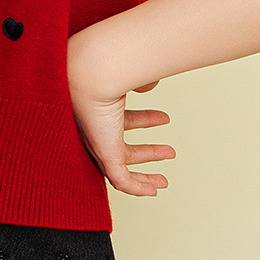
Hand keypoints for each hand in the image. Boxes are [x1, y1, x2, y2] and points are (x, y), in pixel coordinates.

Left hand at [69, 77, 174, 196]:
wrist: (92, 74)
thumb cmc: (106, 67)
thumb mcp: (131, 74)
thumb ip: (141, 79)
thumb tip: (150, 84)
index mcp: (99, 107)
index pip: (122, 119)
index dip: (143, 120)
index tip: (163, 119)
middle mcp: (96, 129)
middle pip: (122, 147)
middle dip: (147, 152)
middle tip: (167, 152)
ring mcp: (98, 144)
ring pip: (122, 168)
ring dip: (145, 175)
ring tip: (164, 179)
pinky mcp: (105, 157)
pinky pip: (122, 181)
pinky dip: (139, 188)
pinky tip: (154, 191)